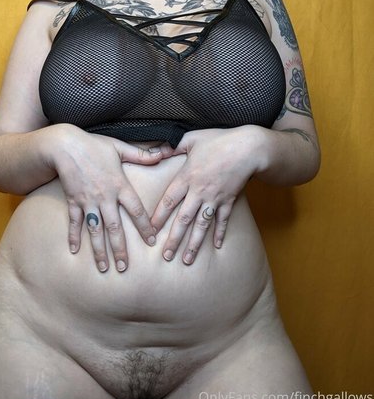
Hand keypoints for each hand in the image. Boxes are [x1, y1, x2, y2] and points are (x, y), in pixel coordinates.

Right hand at [49, 125, 169, 272]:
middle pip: (115, 228)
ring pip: (95, 231)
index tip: (152, 242)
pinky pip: (74, 222)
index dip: (145, 227)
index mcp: (120, 185)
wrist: (65, 145)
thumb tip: (164, 152)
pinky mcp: (74, 201)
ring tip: (104, 268)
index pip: (137, 210)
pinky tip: (74, 251)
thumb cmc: (94, 145)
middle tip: (124, 267)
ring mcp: (88, 201)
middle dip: (120, 249)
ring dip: (99, 250)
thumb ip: (142, 154)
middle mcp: (105, 197)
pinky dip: (73, 236)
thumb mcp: (120, 147)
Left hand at [150, 127, 260, 264]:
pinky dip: (219, 233)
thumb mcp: (191, 138)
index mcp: (186, 176)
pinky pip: (222, 220)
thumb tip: (154, 150)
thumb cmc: (219, 140)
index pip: (168, 201)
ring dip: (194, 244)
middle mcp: (198, 191)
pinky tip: (216, 247)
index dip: (158, 217)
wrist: (248, 147)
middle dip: (174, 239)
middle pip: (183, 219)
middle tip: (166, 256)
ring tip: (187, 260)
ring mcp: (214, 198)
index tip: (149, 232)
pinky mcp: (228, 200)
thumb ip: (172, 146)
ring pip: (201, 225)